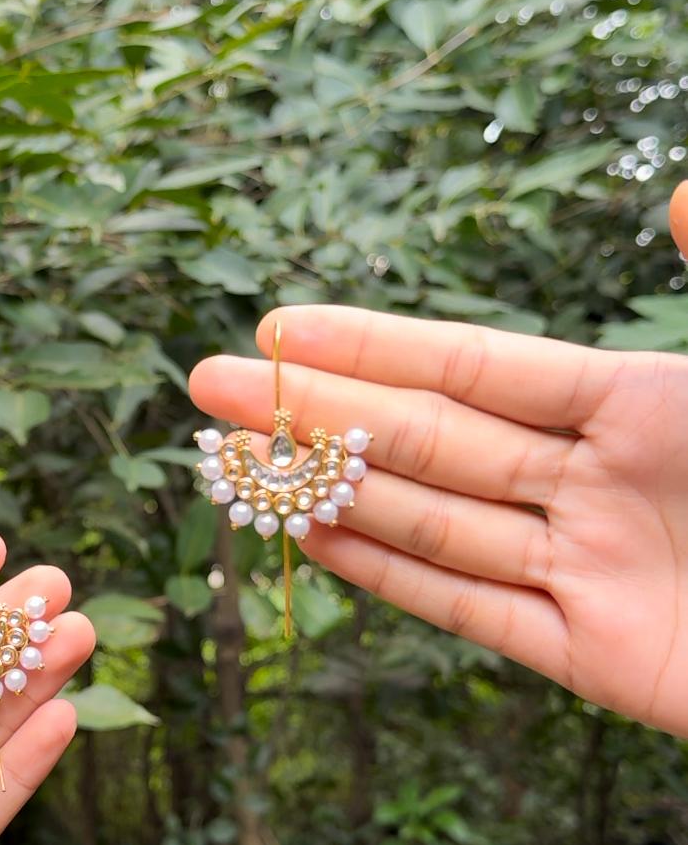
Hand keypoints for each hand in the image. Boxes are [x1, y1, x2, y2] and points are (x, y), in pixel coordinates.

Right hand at [190, 195, 687, 738]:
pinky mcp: (593, 656)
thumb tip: (683, 188)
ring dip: (328, 487)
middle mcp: (604, 481)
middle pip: (433, 437)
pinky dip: (388, 576)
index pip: (483, 363)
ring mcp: (591, 570)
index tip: (283, 323)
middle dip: (316, 409)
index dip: (379, 343)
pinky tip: (312, 536)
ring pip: (432, 519)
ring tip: (228, 458)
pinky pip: (470, 608)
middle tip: (204, 380)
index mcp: (648, 404)